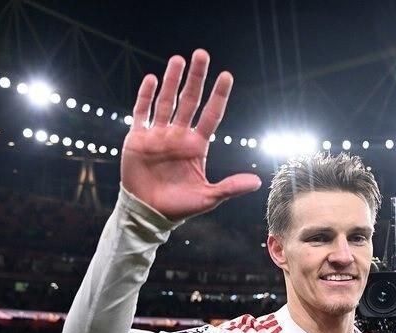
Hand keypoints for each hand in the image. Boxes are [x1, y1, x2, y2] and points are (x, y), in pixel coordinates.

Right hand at [121, 49, 261, 220]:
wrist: (148, 214)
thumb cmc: (179, 207)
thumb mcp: (208, 198)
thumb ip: (230, 187)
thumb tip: (257, 182)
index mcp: (197, 146)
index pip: (211, 115)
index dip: (219, 96)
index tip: (227, 76)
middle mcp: (178, 136)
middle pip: (190, 101)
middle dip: (196, 78)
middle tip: (202, 54)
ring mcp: (158, 135)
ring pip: (166, 101)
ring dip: (172, 81)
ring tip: (178, 60)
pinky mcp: (138, 139)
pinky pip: (142, 113)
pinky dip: (145, 97)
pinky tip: (151, 79)